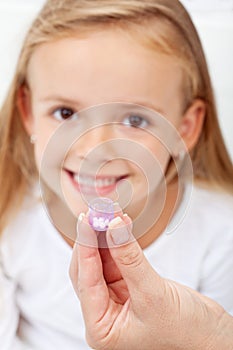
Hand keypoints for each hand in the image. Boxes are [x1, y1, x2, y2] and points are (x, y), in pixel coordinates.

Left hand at [69, 213, 231, 349]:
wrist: (210, 335)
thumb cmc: (185, 330)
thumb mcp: (153, 293)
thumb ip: (130, 258)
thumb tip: (113, 226)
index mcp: (101, 327)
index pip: (85, 280)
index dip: (85, 247)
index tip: (86, 220)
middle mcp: (104, 313)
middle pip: (89, 269)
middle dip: (93, 239)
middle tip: (98, 212)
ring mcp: (116, 299)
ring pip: (102, 262)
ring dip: (106, 237)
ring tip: (110, 213)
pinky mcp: (129, 286)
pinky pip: (118, 260)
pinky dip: (118, 242)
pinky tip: (120, 225)